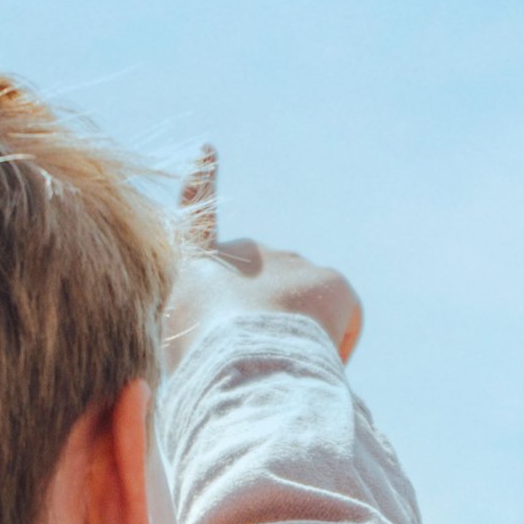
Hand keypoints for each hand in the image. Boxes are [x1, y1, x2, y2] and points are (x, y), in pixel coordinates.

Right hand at [172, 148, 361, 358]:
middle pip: (266, 286)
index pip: (195, 220)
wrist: (237, 360)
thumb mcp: (179, 357)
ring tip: (290, 370)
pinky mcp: (330, 280)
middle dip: (273, 316)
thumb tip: (218, 368)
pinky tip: (326, 363)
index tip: (209, 149)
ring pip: (307, 306)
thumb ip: (197, 343)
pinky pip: (344, 319)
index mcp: (196, 268)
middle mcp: (244, 252)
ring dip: (306, 333)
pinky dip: (341, 341)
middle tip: (268, 361)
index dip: (201, 184)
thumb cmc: (199, 373)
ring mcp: (289, 261)